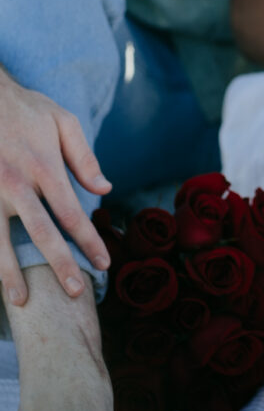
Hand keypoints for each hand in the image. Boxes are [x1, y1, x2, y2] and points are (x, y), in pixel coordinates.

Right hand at [0, 68, 112, 305]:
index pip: (72, 213)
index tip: (102, 263)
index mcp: (44, 167)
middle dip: (59, 265)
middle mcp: (16, 183)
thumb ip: (84, 158)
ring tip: (21, 301)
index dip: (89, 241)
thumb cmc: (27, 109)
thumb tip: (105, 189)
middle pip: (41, 233)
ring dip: (10, 273)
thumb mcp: (63, 122)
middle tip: (74, 292)